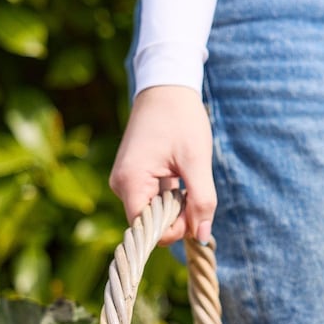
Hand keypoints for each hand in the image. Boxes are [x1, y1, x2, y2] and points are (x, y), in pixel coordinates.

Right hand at [109, 85, 215, 244]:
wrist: (166, 85)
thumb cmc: (181, 118)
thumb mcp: (197, 160)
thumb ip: (202, 200)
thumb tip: (202, 237)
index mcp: (130, 182)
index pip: (147, 230)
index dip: (173, 229)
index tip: (195, 211)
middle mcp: (121, 185)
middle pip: (150, 223)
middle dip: (177, 217)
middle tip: (194, 190)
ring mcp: (125, 181)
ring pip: (153, 212)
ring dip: (175, 205)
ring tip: (186, 177)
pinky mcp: (132, 177)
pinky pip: (151, 200)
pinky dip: (170, 196)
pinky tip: (179, 176)